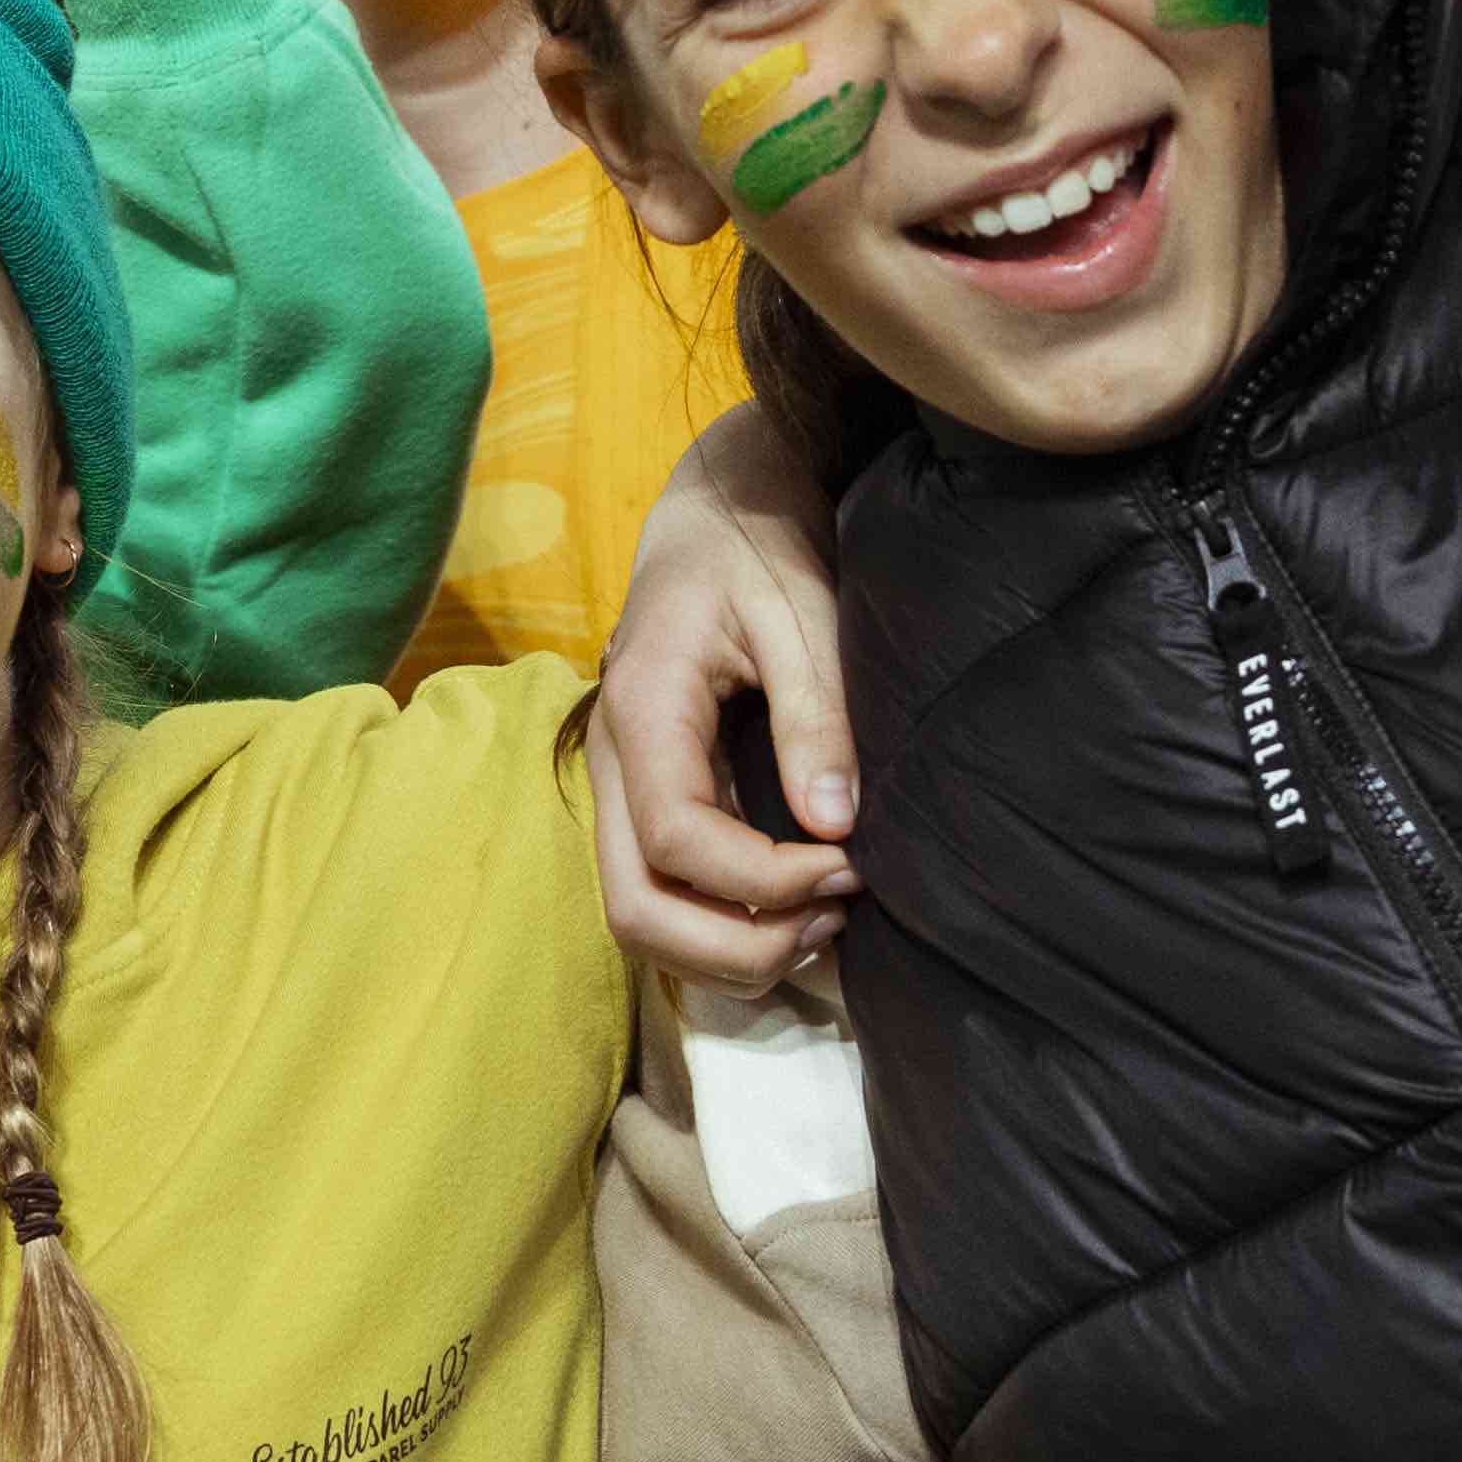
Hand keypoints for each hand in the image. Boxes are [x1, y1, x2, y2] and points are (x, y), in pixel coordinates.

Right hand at [592, 414, 862, 993]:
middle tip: (833, 918)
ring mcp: (621, 787)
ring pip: (639, 921)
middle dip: (737, 944)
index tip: (848, 866)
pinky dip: (721, 931)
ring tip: (823, 921)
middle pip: (635, 909)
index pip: (678, 840)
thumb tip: (834, 827)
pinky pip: (661, 896)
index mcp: (643, 709)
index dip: (763, 882)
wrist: (714, 511)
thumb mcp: (800, 614)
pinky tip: (793, 912)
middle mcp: (613, 761)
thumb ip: (815, 717)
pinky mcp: (645, 800)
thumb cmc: (757, 549)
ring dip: (729, 950)